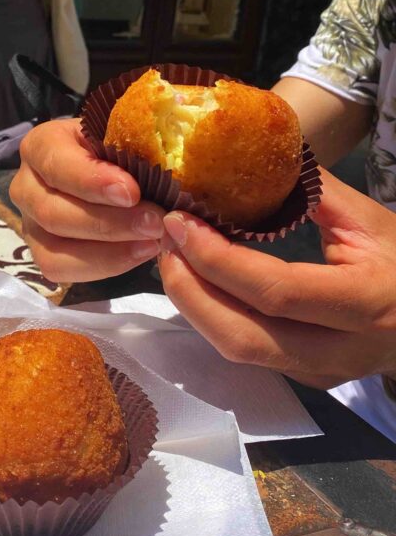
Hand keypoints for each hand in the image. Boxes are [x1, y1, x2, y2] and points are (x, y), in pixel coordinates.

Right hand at [10, 119, 165, 282]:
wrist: (114, 170)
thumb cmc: (119, 147)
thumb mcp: (124, 134)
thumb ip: (136, 143)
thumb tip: (171, 157)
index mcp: (41, 146)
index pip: (56, 164)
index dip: (91, 181)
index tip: (132, 192)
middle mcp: (26, 185)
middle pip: (54, 212)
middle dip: (109, 223)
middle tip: (155, 223)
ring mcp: (30, 224)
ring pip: (54, 248)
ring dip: (108, 251)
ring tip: (152, 243)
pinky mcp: (42, 252)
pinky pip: (62, 270)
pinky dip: (104, 266)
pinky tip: (138, 254)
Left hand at [157, 169, 395, 388]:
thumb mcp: (370, 221)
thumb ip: (310, 192)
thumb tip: (252, 157)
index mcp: (365, 301)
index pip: (276, 291)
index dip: (218, 259)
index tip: (180, 223)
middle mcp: (340, 349)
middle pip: (243, 337)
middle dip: (189, 292)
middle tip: (165, 244)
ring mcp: (321, 372)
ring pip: (239, 352)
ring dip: (194, 305)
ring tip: (174, 258)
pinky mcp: (305, 377)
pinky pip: (248, 351)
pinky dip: (213, 316)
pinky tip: (199, 281)